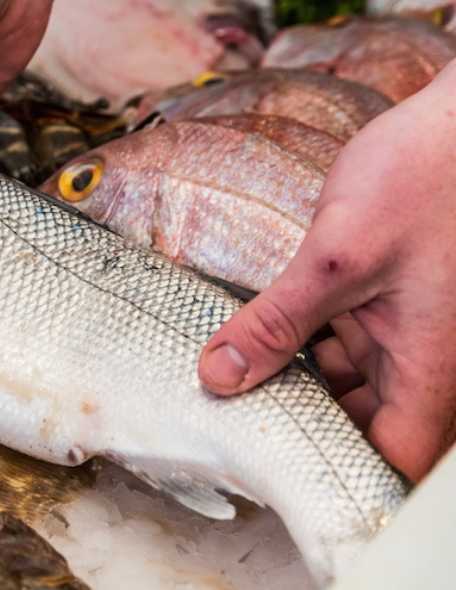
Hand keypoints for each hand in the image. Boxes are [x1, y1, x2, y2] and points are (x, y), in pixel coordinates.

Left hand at [199, 62, 455, 481]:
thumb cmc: (426, 178)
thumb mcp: (334, 258)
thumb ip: (277, 323)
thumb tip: (219, 377)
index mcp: (430, 366)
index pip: (389, 456)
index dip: (335, 471)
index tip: (269, 464)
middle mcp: (427, 358)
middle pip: (366, 423)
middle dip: (302, 420)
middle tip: (230, 413)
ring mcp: (411, 329)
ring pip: (352, 381)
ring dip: (297, 377)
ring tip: (230, 373)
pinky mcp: (393, 299)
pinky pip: (350, 341)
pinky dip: (308, 340)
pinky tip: (260, 328)